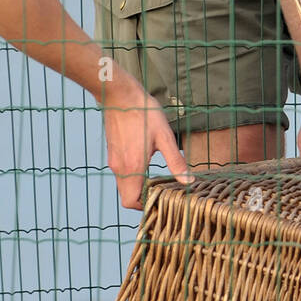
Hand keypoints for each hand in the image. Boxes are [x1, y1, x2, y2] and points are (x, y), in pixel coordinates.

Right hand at [100, 71, 192, 208]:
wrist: (119, 94)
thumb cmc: (144, 113)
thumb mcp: (165, 137)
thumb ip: (176, 161)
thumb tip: (189, 181)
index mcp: (133, 167)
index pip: (131, 201)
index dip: (144, 205)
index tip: (160, 198)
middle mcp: (119, 167)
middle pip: (127, 196)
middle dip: (142, 198)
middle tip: (161, 190)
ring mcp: (114, 160)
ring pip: (124, 185)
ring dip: (137, 186)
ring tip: (155, 177)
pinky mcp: (112, 152)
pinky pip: (121, 173)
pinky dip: (132, 176)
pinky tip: (146, 163)